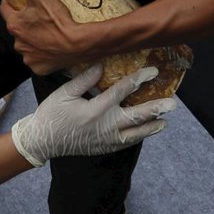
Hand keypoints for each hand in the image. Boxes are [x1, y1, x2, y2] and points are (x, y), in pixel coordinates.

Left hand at [0, 0, 83, 74]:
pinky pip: (37, 59)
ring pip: (27, 44)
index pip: (6, 9)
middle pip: (17, 27)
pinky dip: (43, 54)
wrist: (79, 44)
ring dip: (33, 38)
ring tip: (48, 31)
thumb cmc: (58, 19)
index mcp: (14, 24)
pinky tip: (52, 46)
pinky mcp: (39, 68)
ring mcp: (28, 57)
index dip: (12, 2)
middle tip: (40, 15)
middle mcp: (17, 43)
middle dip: (25, 22)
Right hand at [10, 64, 174, 166]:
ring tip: (164, 122)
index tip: (153, 71)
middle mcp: (104, 126)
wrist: (42, 141)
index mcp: (95, 109)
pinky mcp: (103, 148)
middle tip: (172, 104)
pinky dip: (137, 137)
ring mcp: (105, 140)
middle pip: (136, 117)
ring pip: (135, 134)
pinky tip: (146, 132)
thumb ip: (84, 79)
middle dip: (155, 109)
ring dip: (151, 127)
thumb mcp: (65, 92)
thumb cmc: (52, 113)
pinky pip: (125, 143)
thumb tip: (102, 65)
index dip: (138, 79)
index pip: (122, 91)